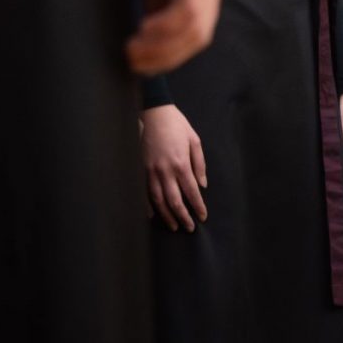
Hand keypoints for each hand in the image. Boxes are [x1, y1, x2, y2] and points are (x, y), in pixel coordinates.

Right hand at [122, 0, 227, 76]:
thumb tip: (150, 20)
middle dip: (165, 57)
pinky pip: (188, 7)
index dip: (170, 52)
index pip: (197, 30)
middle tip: (133, 64)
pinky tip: (143, 30)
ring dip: (162, 46)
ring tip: (133, 52)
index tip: (140, 60)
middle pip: (199, 37)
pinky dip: (165, 25)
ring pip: (194, 27)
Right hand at [141, 103, 207, 230]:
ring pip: (158, 200)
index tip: (202, 217)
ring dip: (166, 215)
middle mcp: (165, 170)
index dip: (198, 206)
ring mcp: (151, 171)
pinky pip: (143, 192)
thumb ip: (199, 164)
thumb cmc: (177, 126)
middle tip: (189, 228)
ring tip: (174, 225)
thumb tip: (202, 185)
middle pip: (174, 200)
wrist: (155, 113)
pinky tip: (152, 215)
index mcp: (181, 164)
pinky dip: (147, 205)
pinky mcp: (141, 168)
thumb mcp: (195, 141)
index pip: (191, 192)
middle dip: (183, 216)